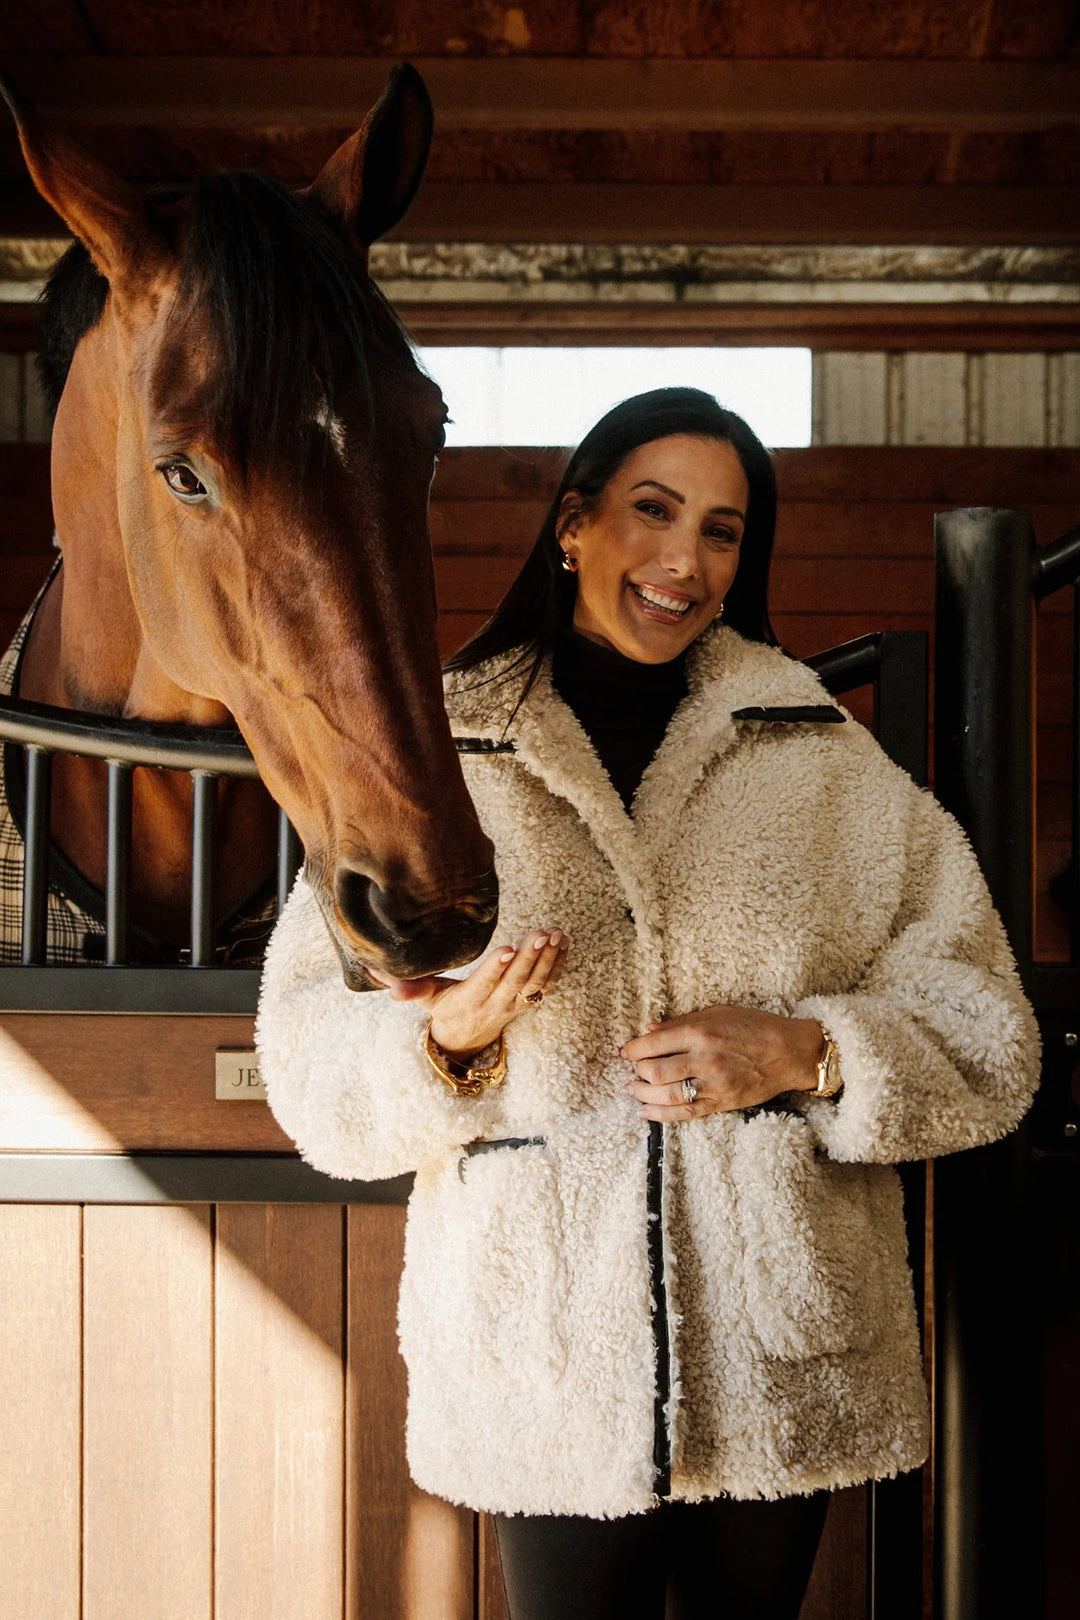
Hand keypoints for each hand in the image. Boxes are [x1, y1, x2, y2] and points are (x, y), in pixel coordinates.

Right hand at [369, 931, 568, 1059]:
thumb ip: (410, 989)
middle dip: (530, 957)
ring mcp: (516, 1005)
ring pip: (536, 983)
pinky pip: (548, 984)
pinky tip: (564, 942)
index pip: (484, 984)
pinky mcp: (529, 1001)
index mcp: (469, 1001)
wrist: (467, 1038)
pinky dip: (558, 964)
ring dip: (548, 958)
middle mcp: (496, 1005)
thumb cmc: (445, 1010)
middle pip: (516, 982)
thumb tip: (380, 975)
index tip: (507, 949)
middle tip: (540, 933)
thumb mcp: (426, 1000)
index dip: (495, 969)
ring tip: (555, 933)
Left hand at [620, 1004, 822, 1122]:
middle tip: (633, 1070)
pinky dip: (661, 1115)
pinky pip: (685, 1113)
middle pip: (654, 1071)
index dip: (633, 1049)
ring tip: (633, 1089)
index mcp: (700, 1032)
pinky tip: (645, 1111)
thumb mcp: (718, 1012)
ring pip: (666, 1095)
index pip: (653, 1044)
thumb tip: (650, 1028)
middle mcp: (704, 1059)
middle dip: (636, 1072)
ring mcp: (713, 1084)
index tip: (626, 1051)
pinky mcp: (721, 1103)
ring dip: (642, 1094)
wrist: (789, 1052)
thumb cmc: (754, 1026)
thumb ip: (682, 1022)